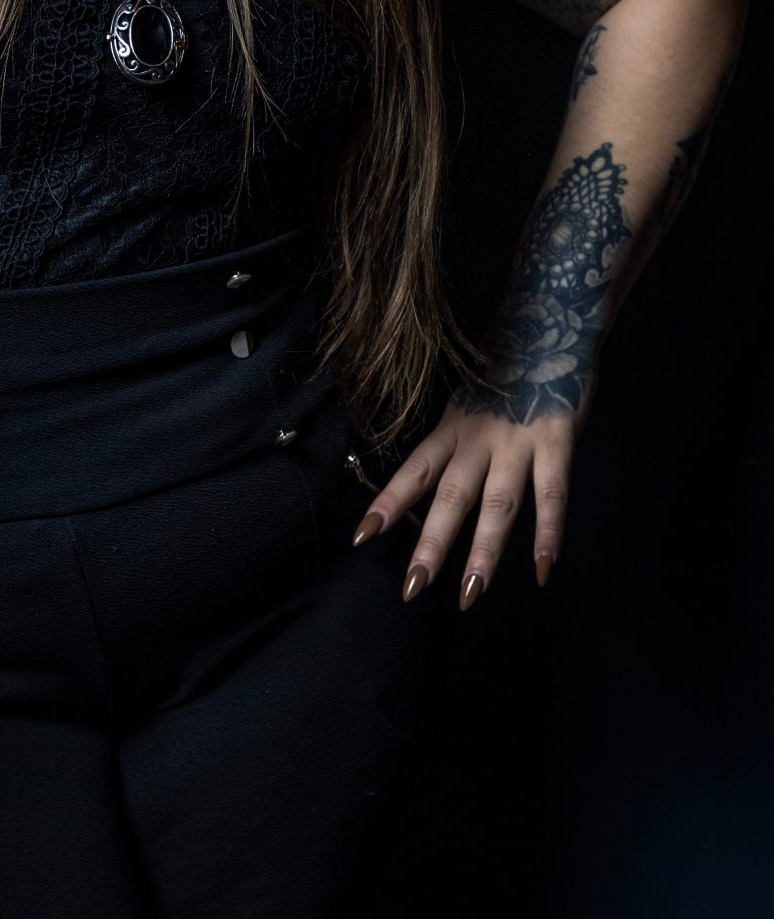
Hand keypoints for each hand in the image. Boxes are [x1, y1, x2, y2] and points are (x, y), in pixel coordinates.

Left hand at [350, 396, 579, 607]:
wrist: (548, 325)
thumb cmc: (503, 375)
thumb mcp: (466, 405)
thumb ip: (455, 446)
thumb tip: (433, 492)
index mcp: (451, 429)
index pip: (413, 471)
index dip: (388, 504)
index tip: (361, 537)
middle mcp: (477, 439)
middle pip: (450, 497)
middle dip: (431, 544)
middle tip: (412, 587)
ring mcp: (518, 442)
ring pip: (497, 503)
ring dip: (484, 551)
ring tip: (470, 592)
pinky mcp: (557, 441)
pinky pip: (552, 494)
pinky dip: (549, 533)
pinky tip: (544, 569)